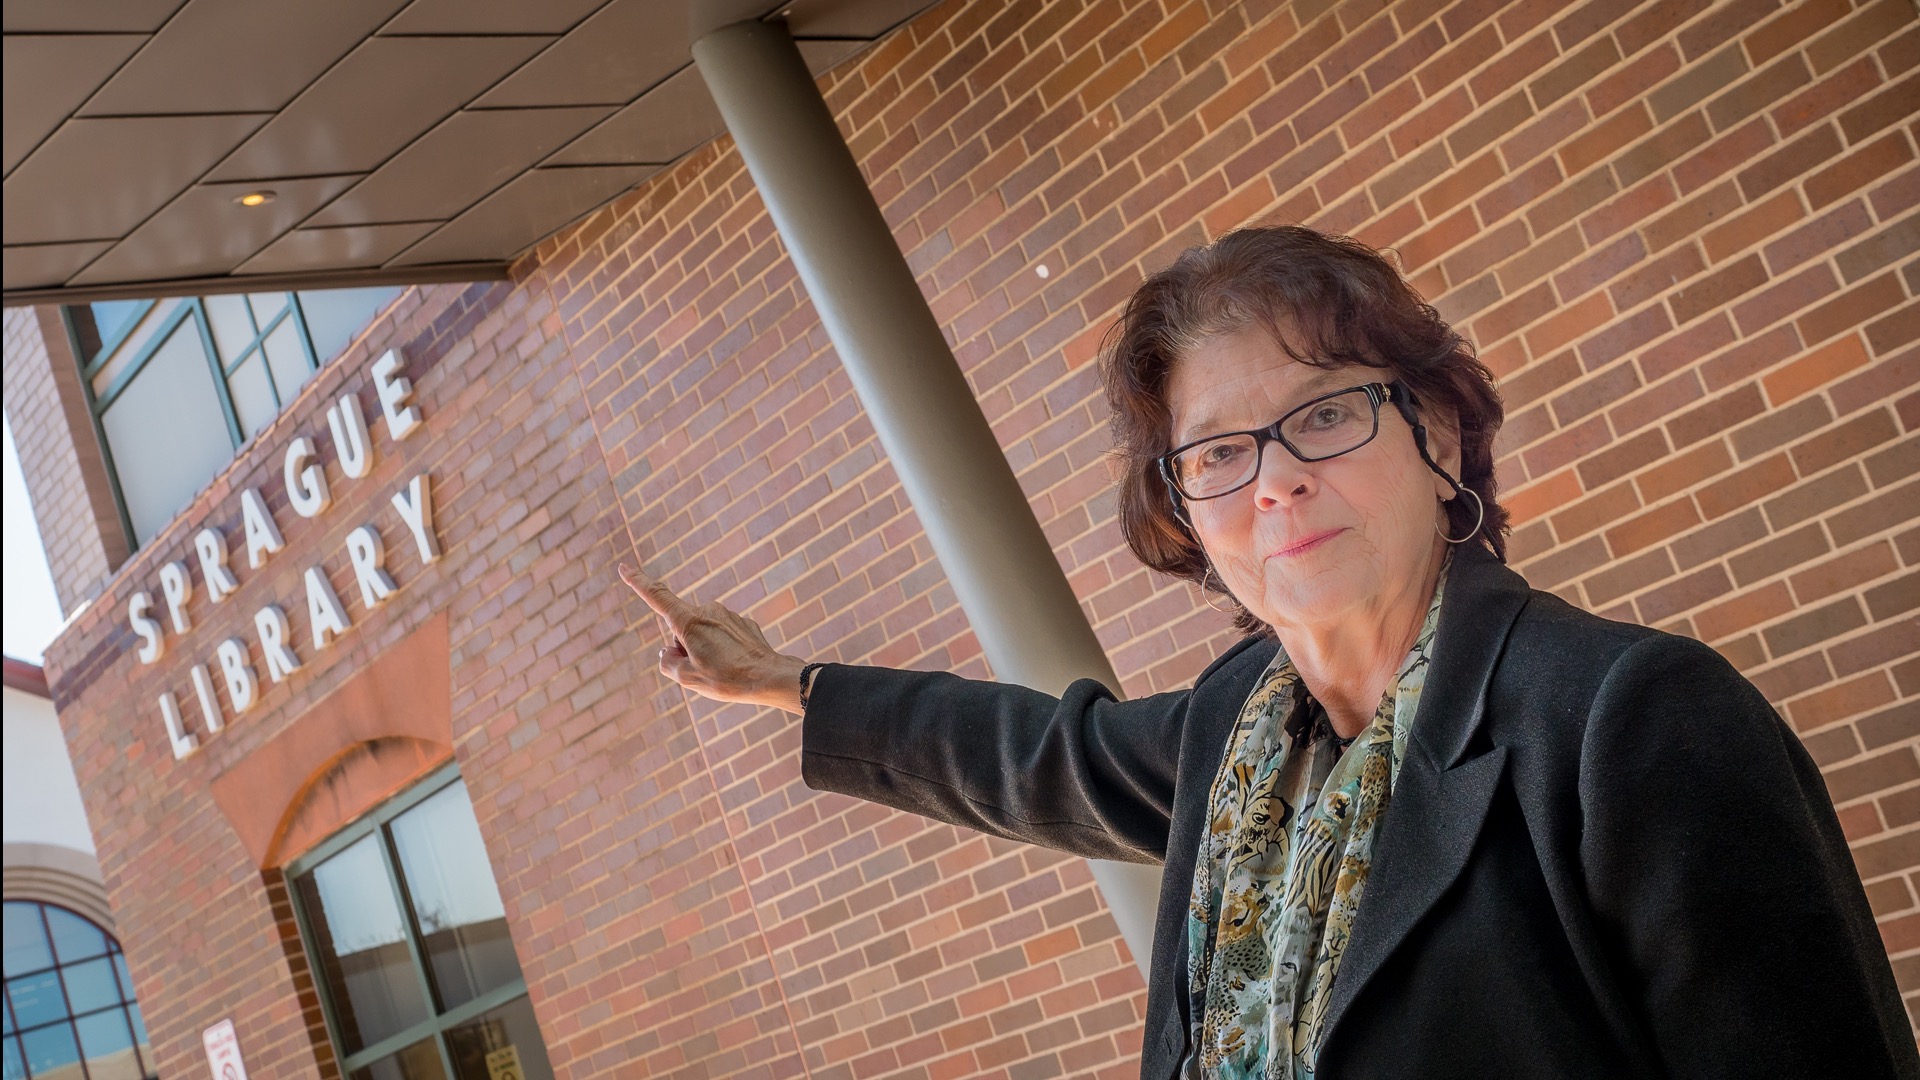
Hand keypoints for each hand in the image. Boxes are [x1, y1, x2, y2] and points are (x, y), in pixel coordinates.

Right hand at [619, 563, 807, 712]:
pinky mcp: (742, 623)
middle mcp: (707, 610)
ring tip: (722, 670)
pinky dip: (722, 649)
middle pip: (681, 627)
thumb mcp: (687, 678)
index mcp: (688, 621)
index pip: (657, 597)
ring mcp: (727, 615)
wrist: (770, 677)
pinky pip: (721, 635)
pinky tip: (736, 665)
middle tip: (702, 669)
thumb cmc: (726, 679)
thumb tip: (669, 651)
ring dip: (703, 649)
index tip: (624, 568)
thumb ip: (668, 663)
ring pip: (701, 632)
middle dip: (682, 646)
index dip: (638, 582)